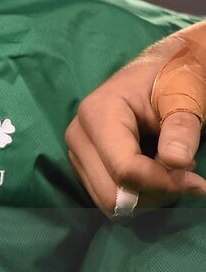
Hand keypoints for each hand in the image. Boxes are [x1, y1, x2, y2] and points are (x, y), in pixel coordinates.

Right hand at [66, 23, 205, 217]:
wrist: (161, 69)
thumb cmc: (173, 78)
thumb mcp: (184, 96)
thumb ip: (181, 127)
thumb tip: (176, 162)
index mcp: (97, 113)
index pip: (125, 170)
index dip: (164, 183)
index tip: (198, 180)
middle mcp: (78, 135)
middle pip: (112, 194)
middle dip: (154, 193)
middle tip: (184, 174)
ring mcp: (78, 152)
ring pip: (110, 202)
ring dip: (147, 196)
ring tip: (168, 167)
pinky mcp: (84, 164)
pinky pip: (109, 198)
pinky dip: (138, 194)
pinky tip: (153, 170)